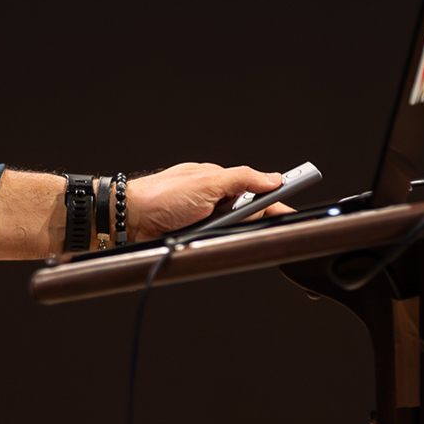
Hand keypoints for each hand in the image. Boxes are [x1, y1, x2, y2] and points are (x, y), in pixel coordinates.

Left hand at [124, 162, 290, 241]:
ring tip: (204, 227)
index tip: (294, 210)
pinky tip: (201, 240)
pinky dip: (212, 244)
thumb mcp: (207, 182)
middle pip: (248, 216)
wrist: (129, 220)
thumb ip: (243, 178)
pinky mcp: (195, 239)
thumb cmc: (161, 196)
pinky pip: (215, 245)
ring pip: (232, 233)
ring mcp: (205, 221)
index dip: (277, 200)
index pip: (258, 190)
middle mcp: (215, 200)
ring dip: (224, 233)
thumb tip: (272, 178)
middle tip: (230, 218)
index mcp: (220, 181)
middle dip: (246, 220)